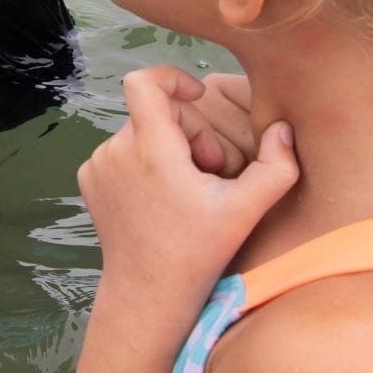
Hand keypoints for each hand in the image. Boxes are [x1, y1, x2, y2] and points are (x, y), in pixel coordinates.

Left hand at [78, 66, 296, 317]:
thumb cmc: (196, 253)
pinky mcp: (89, 179)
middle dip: (190, 132)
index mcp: (151, 148)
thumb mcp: (244, 211)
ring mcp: (98, 164)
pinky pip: (123, 151)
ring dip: (169, 149)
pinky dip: (146, 163)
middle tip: (211, 172)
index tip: (198, 96)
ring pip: (142, 132)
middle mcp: (116, 149)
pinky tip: (164, 198)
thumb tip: (283, 130)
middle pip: (156, 112)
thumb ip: (275, 168)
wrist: (148, 294)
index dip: (174, 78)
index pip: (145, 81)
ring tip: (189, 190)